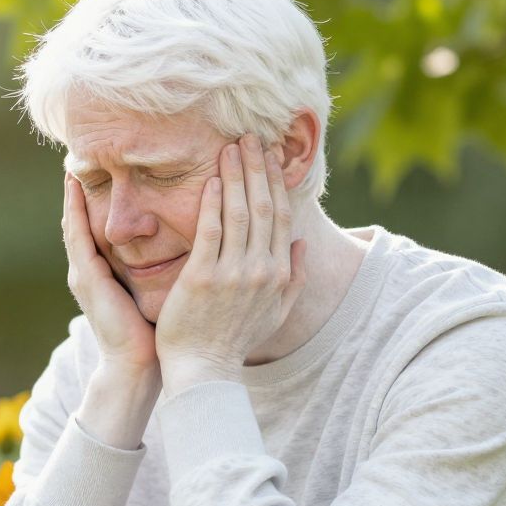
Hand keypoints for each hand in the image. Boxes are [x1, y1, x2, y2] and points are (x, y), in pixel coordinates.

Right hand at [61, 172, 160, 376]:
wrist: (137, 364)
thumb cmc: (153, 333)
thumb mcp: (153, 292)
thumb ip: (156, 270)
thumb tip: (183, 247)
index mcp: (104, 273)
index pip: (95, 228)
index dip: (93, 203)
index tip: (97, 174)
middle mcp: (88, 270)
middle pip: (79, 222)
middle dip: (76, 194)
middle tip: (74, 160)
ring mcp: (83, 274)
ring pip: (73, 225)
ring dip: (69, 197)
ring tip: (69, 167)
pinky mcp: (87, 278)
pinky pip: (78, 237)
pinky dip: (74, 212)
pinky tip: (74, 191)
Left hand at [154, 134, 307, 393]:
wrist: (205, 369)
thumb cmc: (235, 341)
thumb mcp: (276, 313)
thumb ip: (294, 278)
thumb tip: (302, 243)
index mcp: (278, 274)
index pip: (281, 217)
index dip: (277, 182)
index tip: (272, 156)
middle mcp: (260, 270)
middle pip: (264, 206)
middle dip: (258, 168)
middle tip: (250, 136)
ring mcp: (232, 273)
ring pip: (240, 212)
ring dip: (238, 175)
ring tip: (232, 146)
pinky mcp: (202, 277)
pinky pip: (211, 231)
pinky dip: (214, 202)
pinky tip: (214, 179)